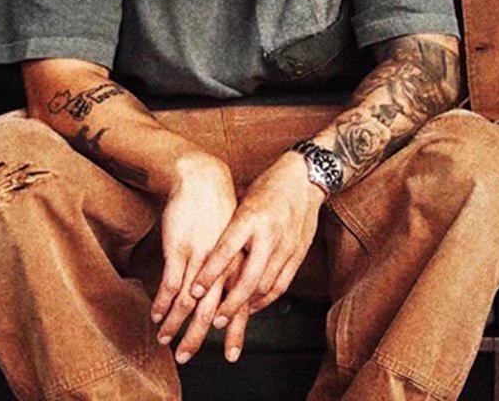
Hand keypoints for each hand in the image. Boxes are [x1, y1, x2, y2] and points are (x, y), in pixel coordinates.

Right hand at [151, 152, 236, 361]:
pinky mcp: (179, 249)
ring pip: (189, 303)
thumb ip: (237, 262)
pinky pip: (170, 285)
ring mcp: (200, 258)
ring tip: (166, 341)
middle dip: (199, 336)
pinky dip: (162, 304)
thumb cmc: (219, 207)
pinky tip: (156, 315)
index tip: (230, 351)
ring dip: (175, 325)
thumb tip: (235, 285)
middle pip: (214, 311)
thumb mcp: (238, 237)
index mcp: (240, 261)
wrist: (202, 177)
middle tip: (188, 356)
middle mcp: (222, 264)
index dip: (234, 329)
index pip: (239, 303)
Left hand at [191, 152, 324, 330]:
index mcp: (250, 217)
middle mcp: (269, 234)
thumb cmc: (267, 186)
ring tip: (230, 315)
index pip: (226, 250)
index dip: (210, 274)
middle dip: (230, 304)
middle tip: (214, 320)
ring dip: (246, 305)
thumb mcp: (242, 200)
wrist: (303, 178)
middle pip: (248, 279)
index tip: (195, 290)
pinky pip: (281, 284)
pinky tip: (252, 305)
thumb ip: (229, 227)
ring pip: (265, 286)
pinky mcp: (298, 254)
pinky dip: (265, 299)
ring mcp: (286, 246)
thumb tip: (206, 252)